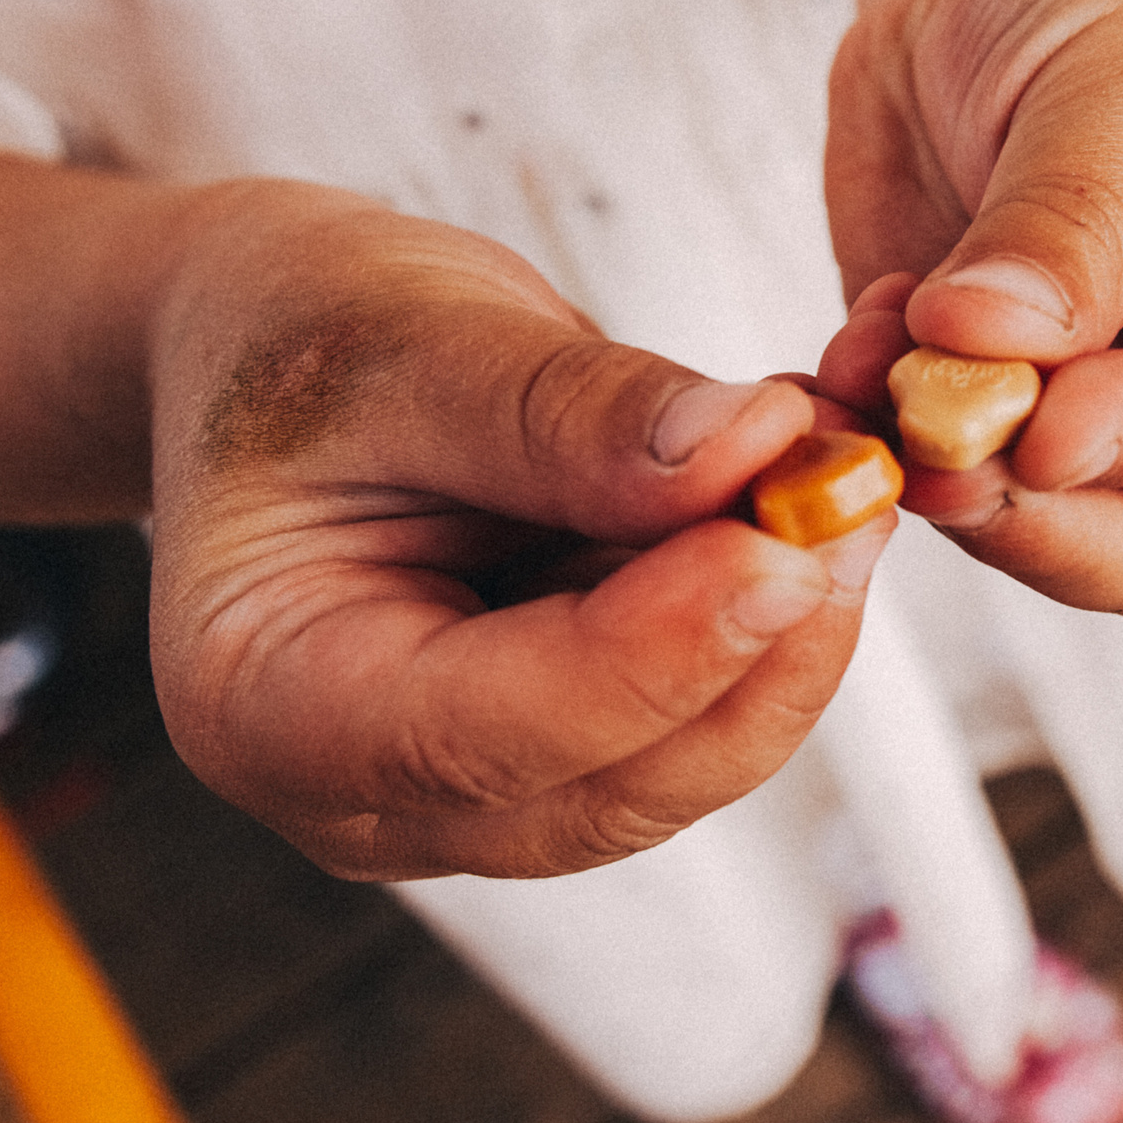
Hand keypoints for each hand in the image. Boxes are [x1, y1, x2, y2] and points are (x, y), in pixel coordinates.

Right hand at [147, 188, 890, 879]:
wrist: (278, 341)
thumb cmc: (294, 329)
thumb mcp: (403, 334)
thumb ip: (565, 411)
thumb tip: (751, 452)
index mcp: (268, 707)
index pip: (480, 734)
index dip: (650, 657)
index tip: (780, 551)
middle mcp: (372, 792)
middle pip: (610, 785)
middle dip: (755, 650)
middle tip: (854, 494)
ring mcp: (476, 787)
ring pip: (684, 759)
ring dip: (786, 623)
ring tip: (841, 466)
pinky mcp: (569, 744)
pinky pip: (702, 707)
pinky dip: (770, 603)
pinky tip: (805, 485)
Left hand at [819, 0, 1122, 620]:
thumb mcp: (1120, 96)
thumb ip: (1069, 237)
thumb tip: (988, 353)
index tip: (1047, 426)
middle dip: (1044, 522)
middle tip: (936, 452)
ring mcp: (1096, 420)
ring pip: (1041, 539)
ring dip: (940, 480)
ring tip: (874, 357)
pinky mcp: (977, 416)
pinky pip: (928, 482)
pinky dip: (871, 444)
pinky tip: (839, 359)